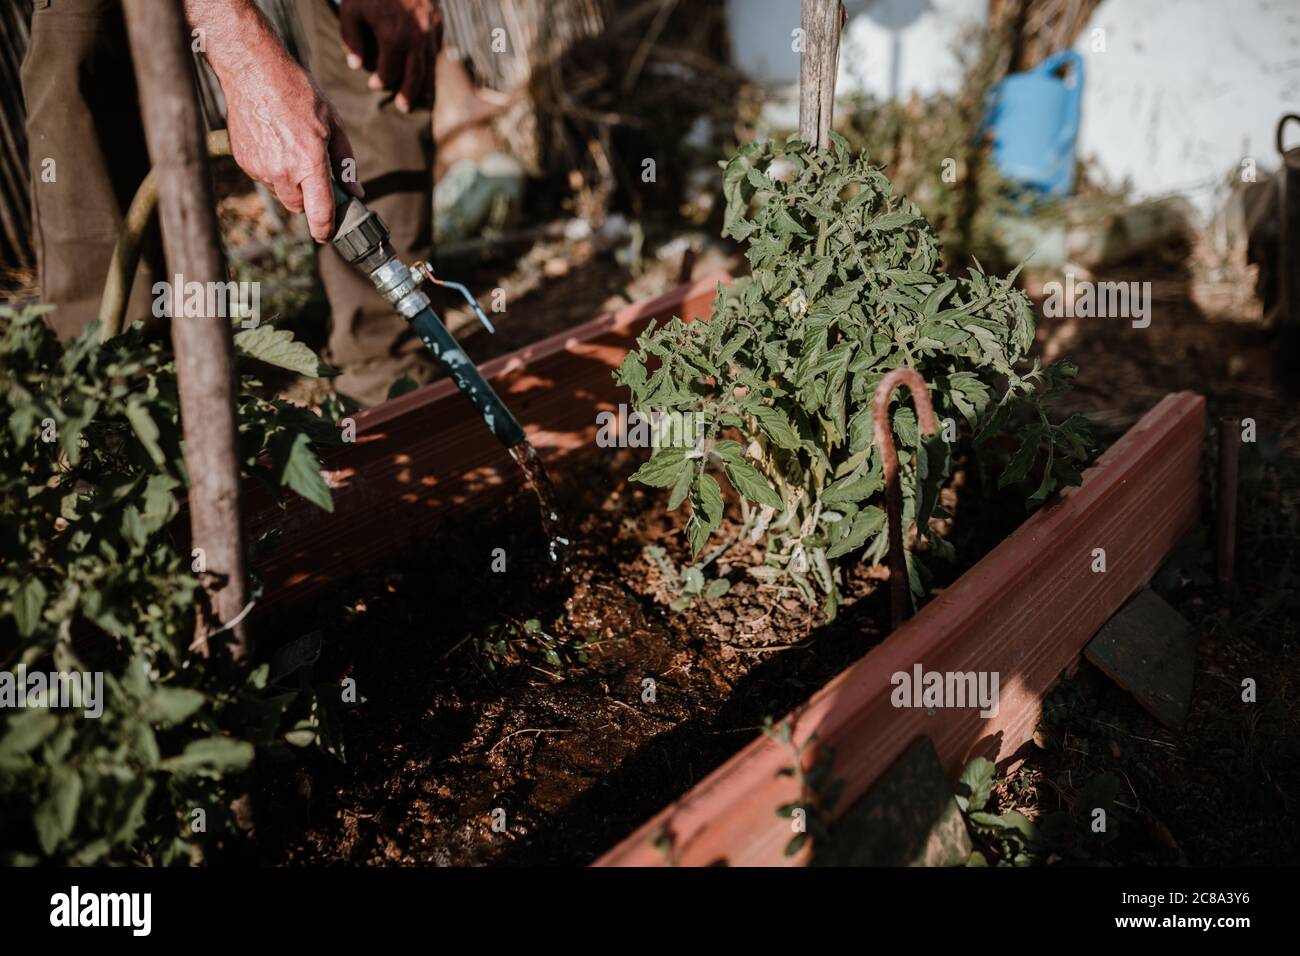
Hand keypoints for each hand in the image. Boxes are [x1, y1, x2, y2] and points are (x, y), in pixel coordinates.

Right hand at [223, 59, 361, 241]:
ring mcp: (260, 168)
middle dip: (309, 198)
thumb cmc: (298, 93)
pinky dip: (273, 170)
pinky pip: (264, 179)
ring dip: (290, 183)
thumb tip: (355, 192)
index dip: (326, 230)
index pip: (319, 213)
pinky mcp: (244, 162)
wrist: (252, 71)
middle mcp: (283, 171)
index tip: (328, 235)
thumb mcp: (333, 124)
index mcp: (309, 162)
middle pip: (299, 207)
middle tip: (314, 175)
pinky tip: (274, 143)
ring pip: (281, 193)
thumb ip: (345, 163)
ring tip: (291, 148)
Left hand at [339, 0, 441, 112]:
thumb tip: (356, 65)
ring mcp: (431, 32)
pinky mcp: (439, 24)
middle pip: (414, 77)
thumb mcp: (352, 10)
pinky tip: (427, 75)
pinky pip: (435, 51)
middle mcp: (416, 39)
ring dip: (425, 86)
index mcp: (394, 38)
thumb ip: (351, 39)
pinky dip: (431, 65)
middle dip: (408, 94)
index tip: (373, 84)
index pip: (389, 72)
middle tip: (402, 108)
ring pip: (430, 66)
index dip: (380, 81)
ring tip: (422, 101)